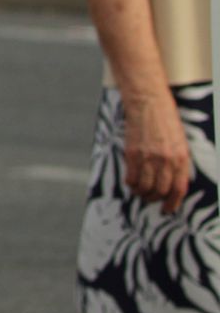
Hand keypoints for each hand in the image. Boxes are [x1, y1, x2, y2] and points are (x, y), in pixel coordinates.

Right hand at [123, 90, 190, 213]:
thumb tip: (171, 181)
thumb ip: (177, 161)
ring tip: (140, 191)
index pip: (178, 189)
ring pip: (145, 187)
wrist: (148, 102)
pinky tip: (131, 181)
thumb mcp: (180, 142)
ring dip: (142, 193)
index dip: (173, 203)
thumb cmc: (165, 120)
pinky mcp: (132, 153)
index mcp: (182, 158)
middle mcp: (166, 161)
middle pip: (160, 191)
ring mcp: (148, 157)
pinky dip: (130, 183)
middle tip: (150, 199)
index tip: (167, 209)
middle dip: (155, 199)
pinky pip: (131, 177)